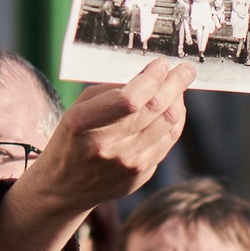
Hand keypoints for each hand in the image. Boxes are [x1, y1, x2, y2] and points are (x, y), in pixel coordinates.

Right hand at [25, 58, 193, 210]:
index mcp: (83, 123)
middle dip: (175, 84)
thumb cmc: (73, 138)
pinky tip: (173, 109)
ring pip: (168, 125)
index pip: (130, 98)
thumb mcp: (80, 108)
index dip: (152, 78)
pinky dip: (175, 121)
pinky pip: (168, 142)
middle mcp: (107, 146)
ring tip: (179, 87)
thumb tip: (152, 75)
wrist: (63, 186)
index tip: (162, 64)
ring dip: (178, 101)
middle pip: (155, 109)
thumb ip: (113, 90)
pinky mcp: (140, 176)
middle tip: (186, 70)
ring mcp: (126, 164)